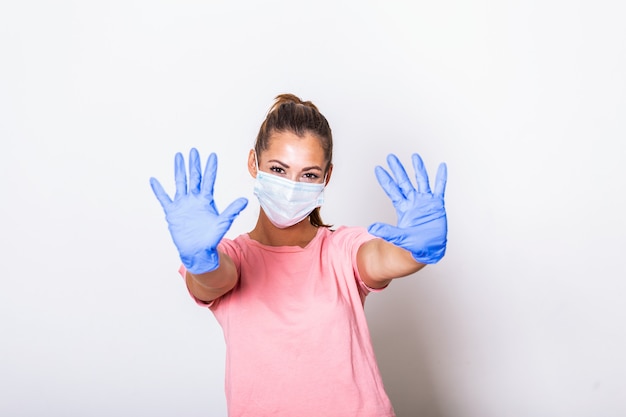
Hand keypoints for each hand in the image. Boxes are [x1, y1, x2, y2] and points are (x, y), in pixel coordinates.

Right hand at [150, 148, 247, 273]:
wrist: (197, 251)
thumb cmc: (211, 238)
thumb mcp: (223, 223)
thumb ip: (232, 211)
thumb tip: (245, 200)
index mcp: (206, 200)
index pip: (208, 180)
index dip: (210, 168)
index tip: (212, 155)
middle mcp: (194, 199)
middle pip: (193, 177)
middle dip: (193, 164)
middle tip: (193, 151)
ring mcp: (183, 204)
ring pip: (180, 183)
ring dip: (179, 170)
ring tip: (178, 156)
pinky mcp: (173, 212)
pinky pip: (164, 198)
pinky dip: (159, 190)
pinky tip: (154, 180)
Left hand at [368, 153, 446, 263]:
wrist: (430, 250)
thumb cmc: (414, 245)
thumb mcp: (399, 237)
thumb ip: (386, 231)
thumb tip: (371, 228)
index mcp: (403, 208)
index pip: (392, 190)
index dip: (386, 179)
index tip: (378, 168)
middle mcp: (413, 202)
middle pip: (404, 181)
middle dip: (397, 169)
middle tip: (390, 157)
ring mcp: (425, 202)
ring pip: (421, 181)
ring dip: (418, 169)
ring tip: (414, 156)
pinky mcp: (437, 205)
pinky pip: (440, 188)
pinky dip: (441, 178)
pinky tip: (442, 167)